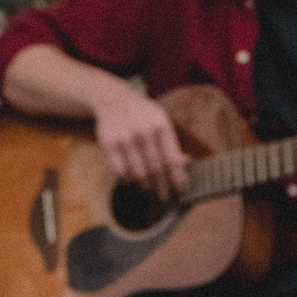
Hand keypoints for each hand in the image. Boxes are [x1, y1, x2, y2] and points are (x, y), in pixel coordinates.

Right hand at [94, 86, 189, 201]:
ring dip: (145, 185)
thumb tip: (186, 162)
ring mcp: (125, 138)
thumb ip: (172, 142)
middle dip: (162, 187)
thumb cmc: (142, 113)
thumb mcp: (160, 120)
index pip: (172, 158)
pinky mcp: (110, 144)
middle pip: (156, 169)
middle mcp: (144, 132)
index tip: (181, 190)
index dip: (177, 177)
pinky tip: (131, 180)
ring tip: (148, 189)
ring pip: (138, 172)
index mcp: (161, 125)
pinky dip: (127, 179)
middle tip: (165, 197)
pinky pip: (120, 170)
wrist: (113, 98)